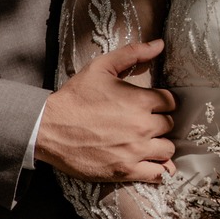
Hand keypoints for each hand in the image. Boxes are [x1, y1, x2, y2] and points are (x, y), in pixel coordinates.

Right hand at [36, 39, 175, 181]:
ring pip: (167, 150)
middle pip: (169, 125)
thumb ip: (132, 53)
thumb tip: (160, 44)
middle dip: (159, 123)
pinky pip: (158, 174)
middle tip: (144, 123)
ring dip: (160, 146)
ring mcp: (135, 150)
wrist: (49, 127)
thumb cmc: (75, 97)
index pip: (170, 102)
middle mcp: (142, 126)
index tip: (150, 106)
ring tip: (147, 143)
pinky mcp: (126, 170)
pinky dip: (159, 170)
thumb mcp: (101, 67)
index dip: (161, 103)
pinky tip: (152, 164)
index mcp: (140, 100)